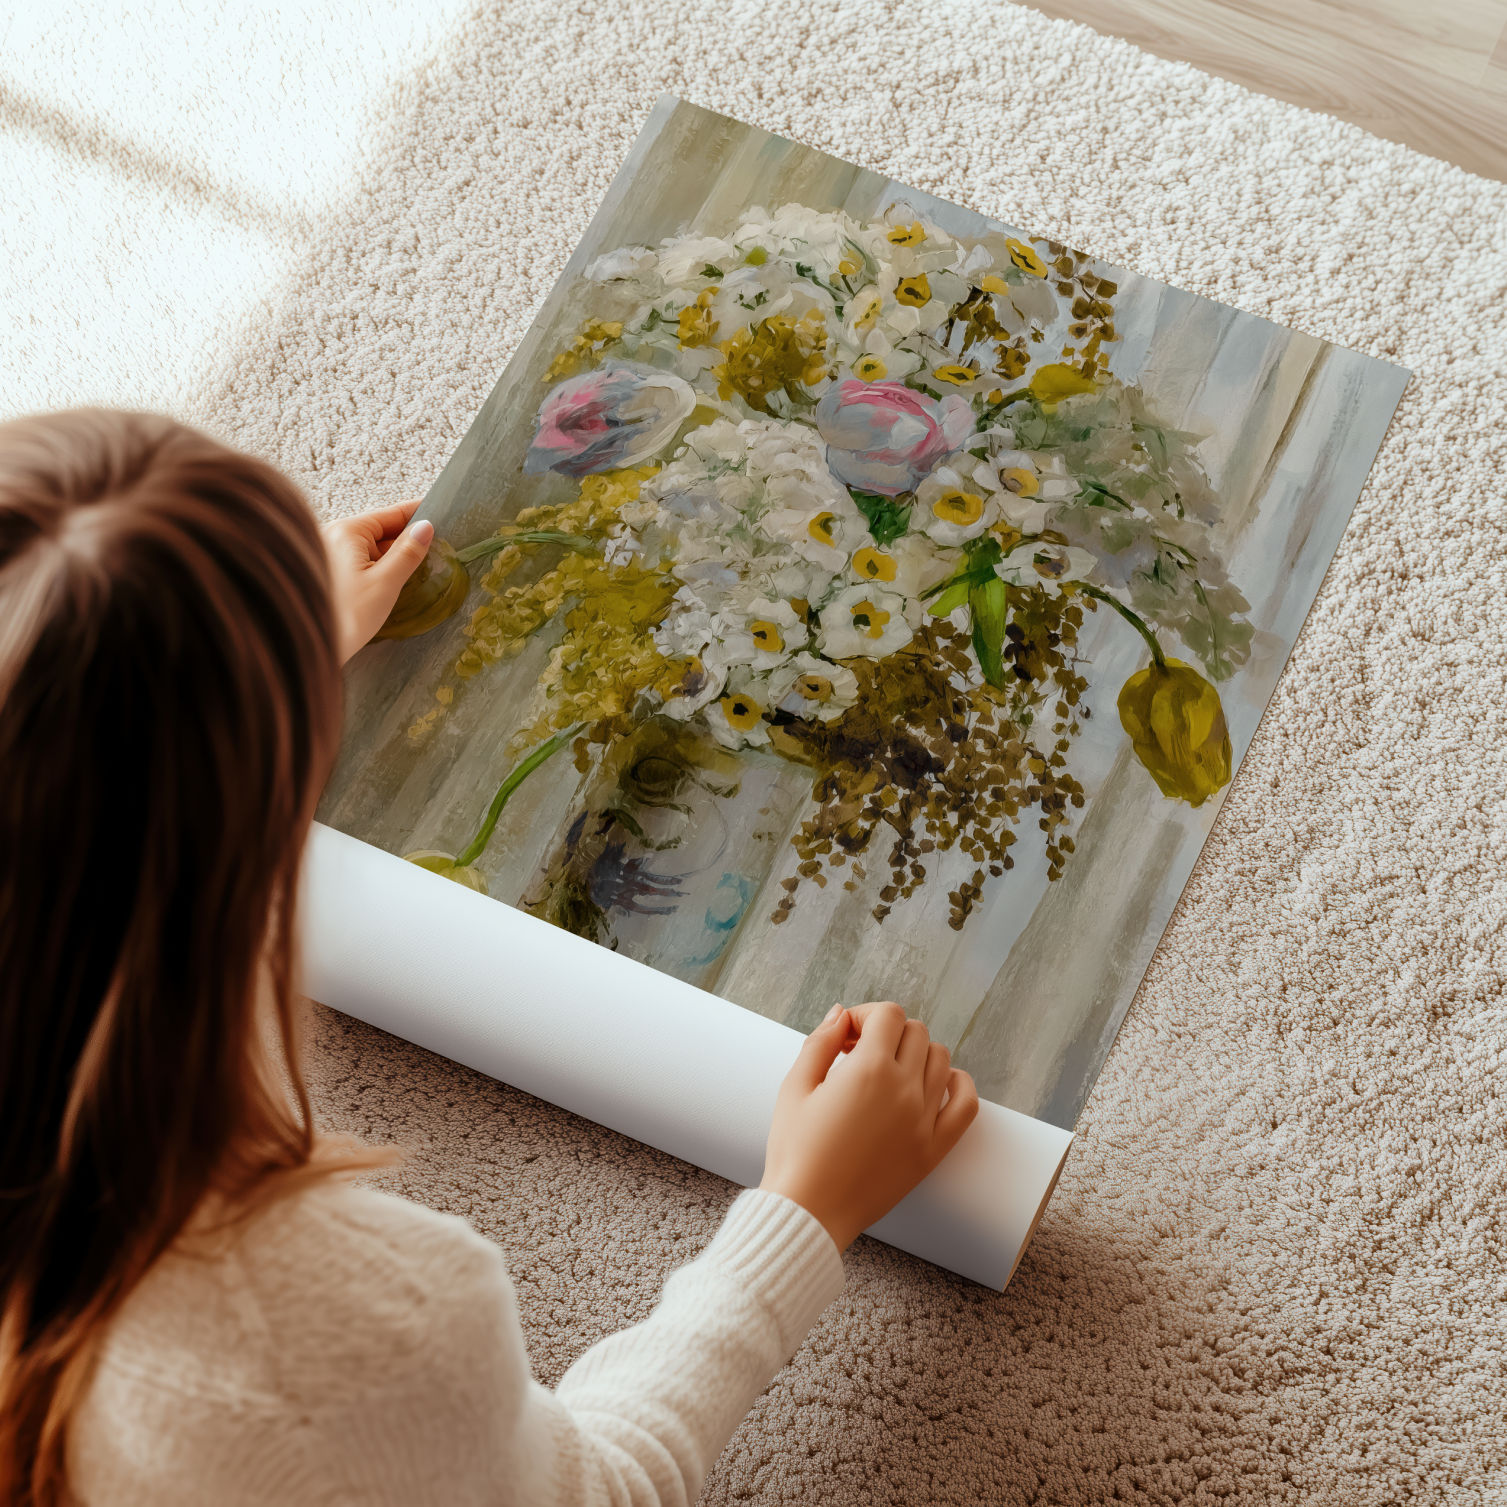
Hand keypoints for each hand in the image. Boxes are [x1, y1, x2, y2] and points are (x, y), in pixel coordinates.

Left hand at [323, 501, 434, 662]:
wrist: (306, 647)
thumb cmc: (345, 618)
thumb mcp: (385, 583)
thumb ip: (407, 553)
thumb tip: (426, 528)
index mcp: (346, 532)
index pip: (391, 514)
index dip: (418, 514)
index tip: (441, 514)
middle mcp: (333, 537)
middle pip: (381, 531)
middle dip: (409, 539)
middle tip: (439, 547)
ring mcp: (330, 556)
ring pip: (372, 549)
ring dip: (395, 557)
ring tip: (422, 567)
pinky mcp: (330, 574)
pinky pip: (362, 563)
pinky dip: (380, 568)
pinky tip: (397, 580)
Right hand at [759, 1001, 978, 1251]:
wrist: (810, 1212)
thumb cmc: (795, 1151)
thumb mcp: (794, 1087)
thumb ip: (820, 1043)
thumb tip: (841, 1013)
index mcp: (868, 1070)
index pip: (888, 1014)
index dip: (864, 1016)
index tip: (846, 1039)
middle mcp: (903, 1089)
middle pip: (916, 1032)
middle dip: (887, 1034)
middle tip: (860, 1056)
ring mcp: (923, 1120)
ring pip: (941, 1059)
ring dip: (916, 1054)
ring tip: (888, 1073)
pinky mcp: (933, 1149)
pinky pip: (966, 1104)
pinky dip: (958, 1084)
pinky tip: (934, 1085)